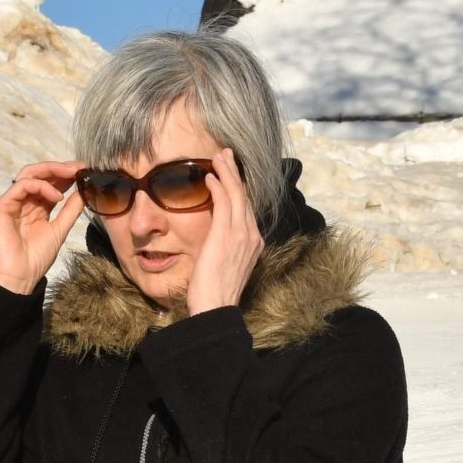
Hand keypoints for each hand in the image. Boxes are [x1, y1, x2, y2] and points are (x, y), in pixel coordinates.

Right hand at [0, 160, 87, 294]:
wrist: (20, 277)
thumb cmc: (36, 258)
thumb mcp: (60, 229)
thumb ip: (71, 210)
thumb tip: (84, 190)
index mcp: (36, 207)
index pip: (50, 183)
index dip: (66, 174)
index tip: (85, 170)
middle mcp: (23, 202)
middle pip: (39, 174)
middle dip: (60, 168)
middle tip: (79, 167)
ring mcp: (11, 202)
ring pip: (29, 174)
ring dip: (51, 171)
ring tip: (71, 175)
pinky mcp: (1, 206)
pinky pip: (22, 185)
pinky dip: (41, 186)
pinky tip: (56, 197)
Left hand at [184, 148, 264, 315]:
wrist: (216, 308)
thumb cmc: (215, 293)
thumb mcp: (225, 265)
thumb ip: (225, 248)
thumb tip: (215, 239)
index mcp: (253, 243)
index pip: (247, 208)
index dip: (239, 188)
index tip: (230, 173)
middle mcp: (252, 235)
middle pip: (245, 196)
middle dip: (235, 173)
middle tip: (226, 154)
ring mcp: (241, 234)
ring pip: (237, 194)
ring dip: (227, 172)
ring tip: (218, 156)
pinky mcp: (226, 234)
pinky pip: (224, 201)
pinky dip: (218, 185)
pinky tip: (209, 176)